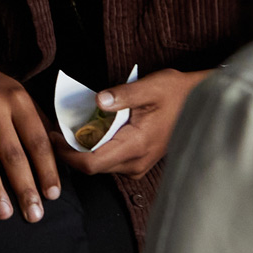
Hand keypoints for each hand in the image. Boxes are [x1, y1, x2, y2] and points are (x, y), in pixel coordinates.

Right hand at [0, 49, 60, 222]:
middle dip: (24, 187)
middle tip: (33, 215)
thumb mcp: (17, 94)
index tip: (53, 194)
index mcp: (17, 99)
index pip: (37, 140)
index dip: (46, 169)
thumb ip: (37, 120)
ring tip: (4, 213)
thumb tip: (62, 152)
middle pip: (12, 153)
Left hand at [49, 69, 211, 177]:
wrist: (200, 103)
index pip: (90, 163)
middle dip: (70, 149)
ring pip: (98, 165)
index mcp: (136, 145)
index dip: (66, 153)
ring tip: (68, 125)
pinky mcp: (137, 162)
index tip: (53, 133)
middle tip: (55, 125)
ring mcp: (137, 165)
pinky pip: (108, 160)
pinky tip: (90, 129)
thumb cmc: (176, 92)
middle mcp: (135, 162)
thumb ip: (123, 95)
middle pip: (91, 166)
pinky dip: (94, 147)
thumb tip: (98, 101)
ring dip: (81, 148)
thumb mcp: (151, 86)